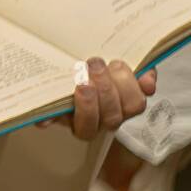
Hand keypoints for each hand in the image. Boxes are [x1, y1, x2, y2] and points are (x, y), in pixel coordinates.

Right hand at [35, 58, 156, 140]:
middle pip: (112, 118)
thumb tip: (42, 121)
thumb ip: (46, 104)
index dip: (87, 110)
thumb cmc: (64, 77)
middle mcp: (105, 118)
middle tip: (93, 65)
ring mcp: (125, 106)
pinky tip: (143, 74)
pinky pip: (148, 88)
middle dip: (105, 90)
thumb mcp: (51, 90)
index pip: (87, 128)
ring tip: (111, 64)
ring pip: (133, 105)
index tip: (81, 86)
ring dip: (124, 83)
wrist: (81, 61)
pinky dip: (147, 80)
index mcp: (81, 122)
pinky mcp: (140, 88)